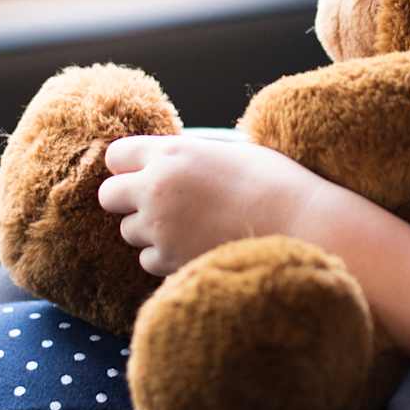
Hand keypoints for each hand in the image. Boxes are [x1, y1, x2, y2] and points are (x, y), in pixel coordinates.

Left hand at [98, 135, 327, 276]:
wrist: (301, 224)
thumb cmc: (275, 181)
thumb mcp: (230, 149)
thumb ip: (192, 154)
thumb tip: (173, 159)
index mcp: (171, 152)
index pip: (116, 155)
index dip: (129, 165)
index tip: (146, 172)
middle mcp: (156, 188)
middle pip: (109, 195)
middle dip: (127, 200)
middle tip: (158, 204)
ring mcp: (159, 227)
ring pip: (128, 231)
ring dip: (149, 231)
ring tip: (189, 227)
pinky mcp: (169, 260)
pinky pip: (148, 260)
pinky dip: (165, 257)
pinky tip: (196, 246)